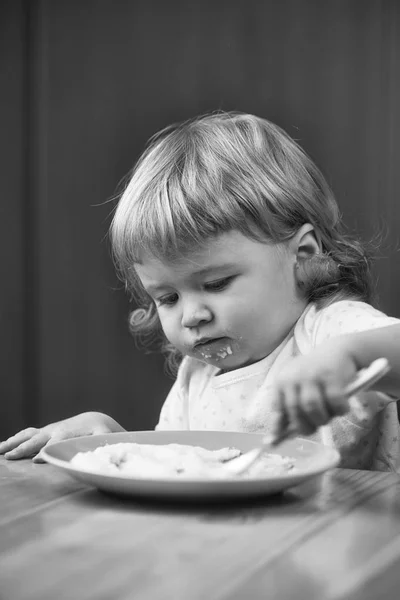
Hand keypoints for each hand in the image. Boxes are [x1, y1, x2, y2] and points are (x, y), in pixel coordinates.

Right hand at [0, 412, 125, 461]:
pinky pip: (28, 435)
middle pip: (36, 440)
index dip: (47, 452)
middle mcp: (55, 431)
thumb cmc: (100, 431)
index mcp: (68, 434)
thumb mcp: (104, 438)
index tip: (38, 460)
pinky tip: (4, 448)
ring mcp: (48, 431)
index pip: (54, 444)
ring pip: (28, 436)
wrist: (95, 421)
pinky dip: (15, 440)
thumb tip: (98, 455)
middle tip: (10, 457)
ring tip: (0, 451)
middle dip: (23, 448)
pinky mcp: (45, 432)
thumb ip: (99, 445)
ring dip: (13, 443)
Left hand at [269, 342, 357, 438]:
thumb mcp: (298, 387)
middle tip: (315, 427)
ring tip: (328, 417)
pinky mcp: (332, 375)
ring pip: (312, 408)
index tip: (276, 442)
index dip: (278, 426)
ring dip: (322, 419)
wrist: (338, 350)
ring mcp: (313, 375)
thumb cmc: (316, 376)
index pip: (277, 407)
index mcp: (282, 381)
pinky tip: (342, 408)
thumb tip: (272, 440)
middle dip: (305, 426)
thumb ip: (288, 409)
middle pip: (295, 410)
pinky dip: (340, 410)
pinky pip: (335, 402)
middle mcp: (294, 376)